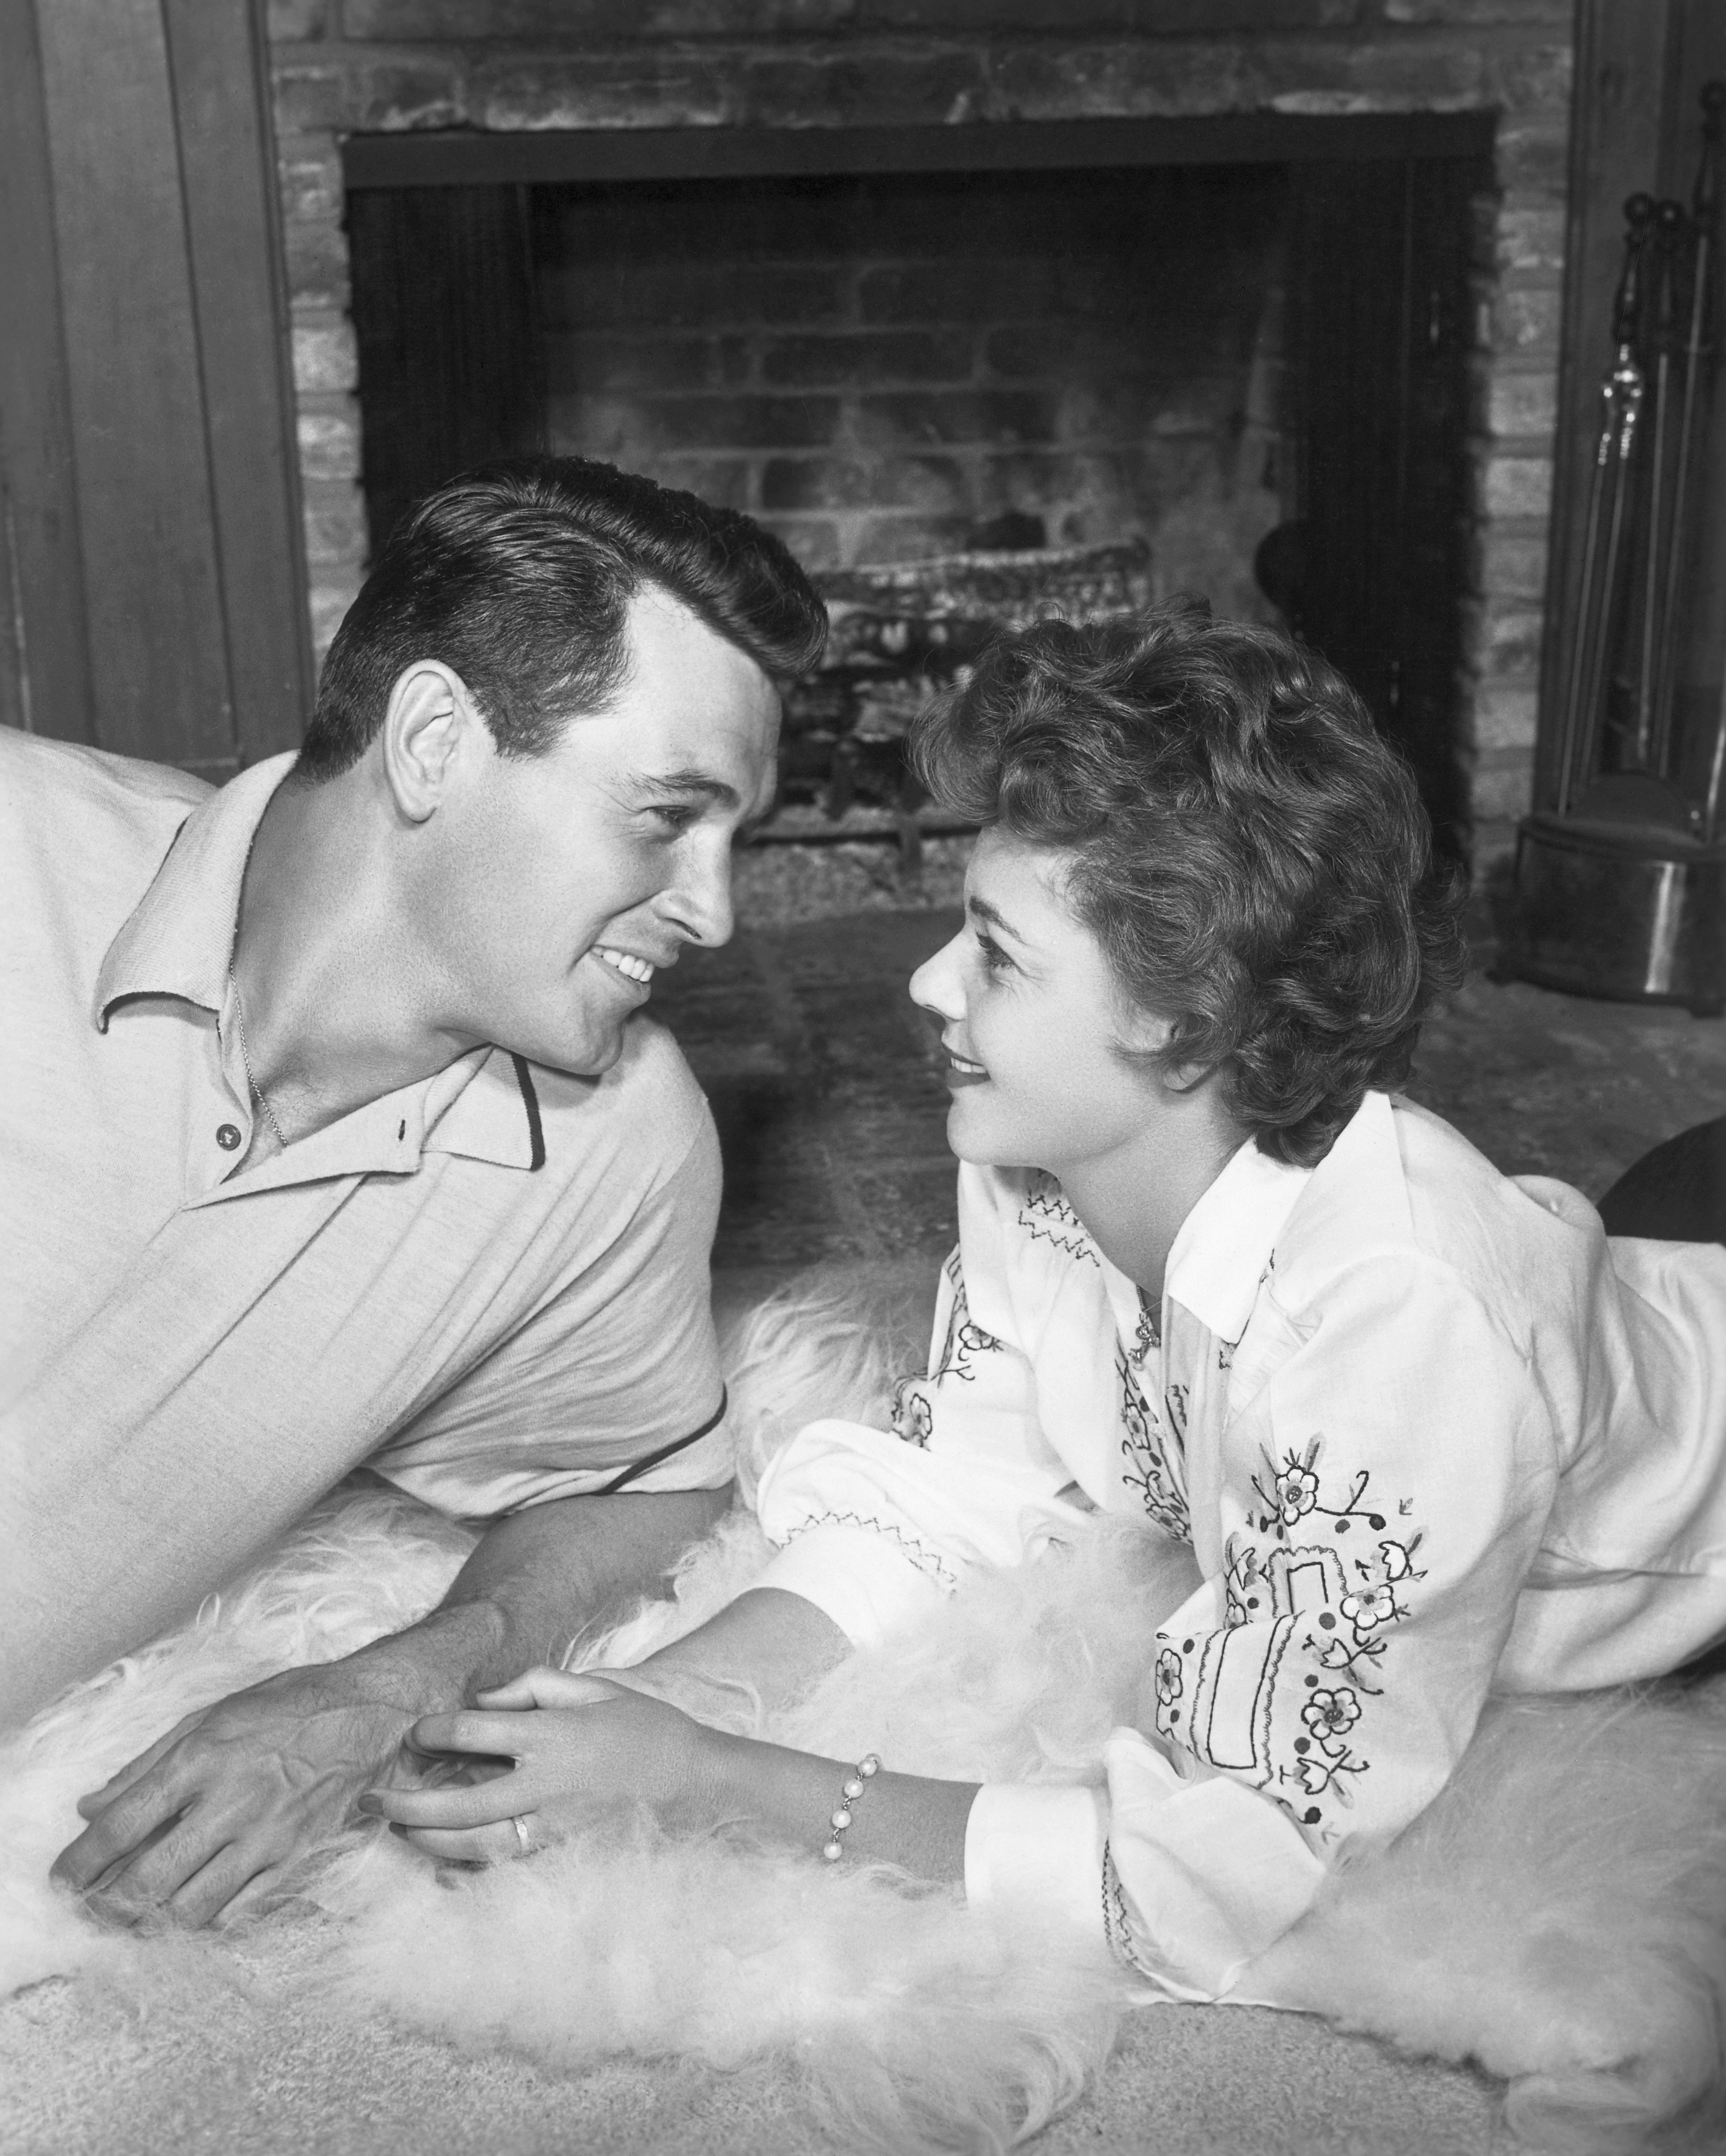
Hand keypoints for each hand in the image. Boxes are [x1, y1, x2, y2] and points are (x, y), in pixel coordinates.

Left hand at [51, 1661, 421, 1927]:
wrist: (374, 1714)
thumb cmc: (292, 1706)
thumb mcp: (213, 1714)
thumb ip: (148, 1763)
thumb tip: (94, 1805)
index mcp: (201, 1759)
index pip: (121, 1825)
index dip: (81, 1862)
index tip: (62, 1879)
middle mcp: (228, 1803)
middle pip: (147, 1880)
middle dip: (107, 1906)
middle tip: (93, 1910)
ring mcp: (264, 1837)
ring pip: (190, 1907)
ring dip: (151, 1922)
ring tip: (135, 1919)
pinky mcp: (295, 1858)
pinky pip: (239, 1911)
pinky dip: (206, 1921)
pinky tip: (191, 1913)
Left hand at [358, 1665, 719, 1863]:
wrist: (699, 1785)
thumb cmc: (645, 1728)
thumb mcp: (595, 1687)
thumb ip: (533, 1688)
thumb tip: (481, 1702)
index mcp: (552, 1735)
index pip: (472, 1732)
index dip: (433, 1731)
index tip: (416, 1732)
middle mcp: (546, 1785)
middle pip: (459, 1801)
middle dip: (408, 1802)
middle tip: (374, 1799)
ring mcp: (555, 1829)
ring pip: (474, 1846)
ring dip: (429, 1840)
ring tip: (400, 1830)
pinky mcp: (563, 1857)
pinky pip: (503, 1870)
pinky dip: (467, 1871)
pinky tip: (442, 1865)